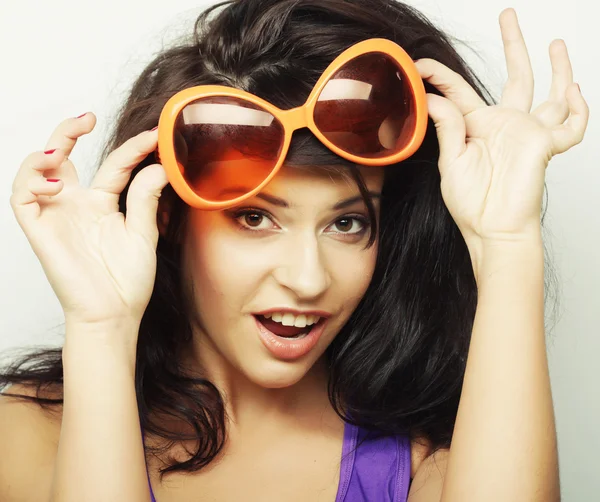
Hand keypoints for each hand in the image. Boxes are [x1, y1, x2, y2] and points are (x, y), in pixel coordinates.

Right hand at [10, 114, 167, 331]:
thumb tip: (158, 165)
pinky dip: (32, 182)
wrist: (113, 314)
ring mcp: (57, 215)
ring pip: (36, 171)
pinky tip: (56, 184)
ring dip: (44, 151)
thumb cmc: (128, 281)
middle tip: (89, 117)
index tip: (153, 137)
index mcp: (104, 204)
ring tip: (61, 147)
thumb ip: (145, 199)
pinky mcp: (40, 230)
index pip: (115, 165)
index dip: (132, 148)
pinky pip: (22, 198)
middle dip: (70, 131)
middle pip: (64, 157)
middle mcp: (77, 204)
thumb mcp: (143, 234)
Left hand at [414, 8, 588, 249]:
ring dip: (557, 68)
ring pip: (548, 93)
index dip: (441, 76)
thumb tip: (433, 97)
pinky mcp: (546, 146)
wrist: (492, 229)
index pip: (459, 92)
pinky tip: (572, 90)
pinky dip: (578, 109)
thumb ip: (447, 128)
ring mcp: (527, 133)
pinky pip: (572, 125)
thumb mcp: (451, 163)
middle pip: (515, 77)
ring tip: (555, 42)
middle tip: (508, 15)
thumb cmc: (472, 204)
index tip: (420, 65)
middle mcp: (504, 124)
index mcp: (476, 127)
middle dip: (513, 45)